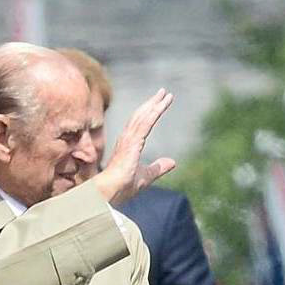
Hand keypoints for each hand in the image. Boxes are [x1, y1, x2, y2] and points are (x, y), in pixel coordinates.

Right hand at [86, 90, 176, 208]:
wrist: (111, 193)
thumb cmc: (123, 187)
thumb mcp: (146, 176)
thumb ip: (158, 168)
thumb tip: (172, 162)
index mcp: (128, 145)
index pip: (140, 124)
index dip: (150, 113)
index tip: (160, 103)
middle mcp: (126, 139)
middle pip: (141, 116)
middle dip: (152, 103)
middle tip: (164, 92)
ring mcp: (128, 140)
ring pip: (143, 117)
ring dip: (154, 105)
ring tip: (165, 94)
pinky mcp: (132, 143)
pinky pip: (145, 124)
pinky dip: (154, 114)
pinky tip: (161, 106)